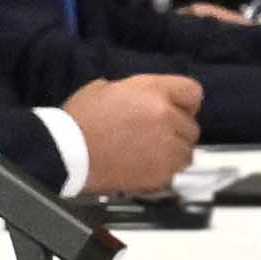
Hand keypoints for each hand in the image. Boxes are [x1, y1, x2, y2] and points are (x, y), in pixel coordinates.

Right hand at [68, 74, 200, 192]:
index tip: (178, 109)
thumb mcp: (106, 88)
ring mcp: (165, 145)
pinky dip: (165, 170)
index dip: (185, 102)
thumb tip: (145, 97)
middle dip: (176, 129)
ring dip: (173, 151)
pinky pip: (176, 171)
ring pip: (187, 150)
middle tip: (155, 134)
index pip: (193, 92)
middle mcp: (165, 115)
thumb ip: (135, 91)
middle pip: (191, 124)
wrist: (68, 153)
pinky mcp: (160, 171)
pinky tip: (144, 165)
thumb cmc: (80, 120)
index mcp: (152, 90)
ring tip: (150, 152)